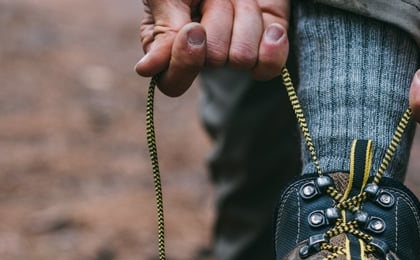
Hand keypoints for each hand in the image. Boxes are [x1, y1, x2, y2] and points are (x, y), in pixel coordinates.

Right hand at [135, 0, 289, 96]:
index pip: (174, 82)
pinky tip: (271, 29)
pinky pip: (270, 66)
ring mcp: (236, 53)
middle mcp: (204, 57)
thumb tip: (147, 69)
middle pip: (214, 62)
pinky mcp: (266, 47)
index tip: (193, 28)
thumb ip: (162, 29)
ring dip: (241, 17)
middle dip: (216, 18)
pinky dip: (273, 46)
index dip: (186, 62)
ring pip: (243, 58)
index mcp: (170, 47)